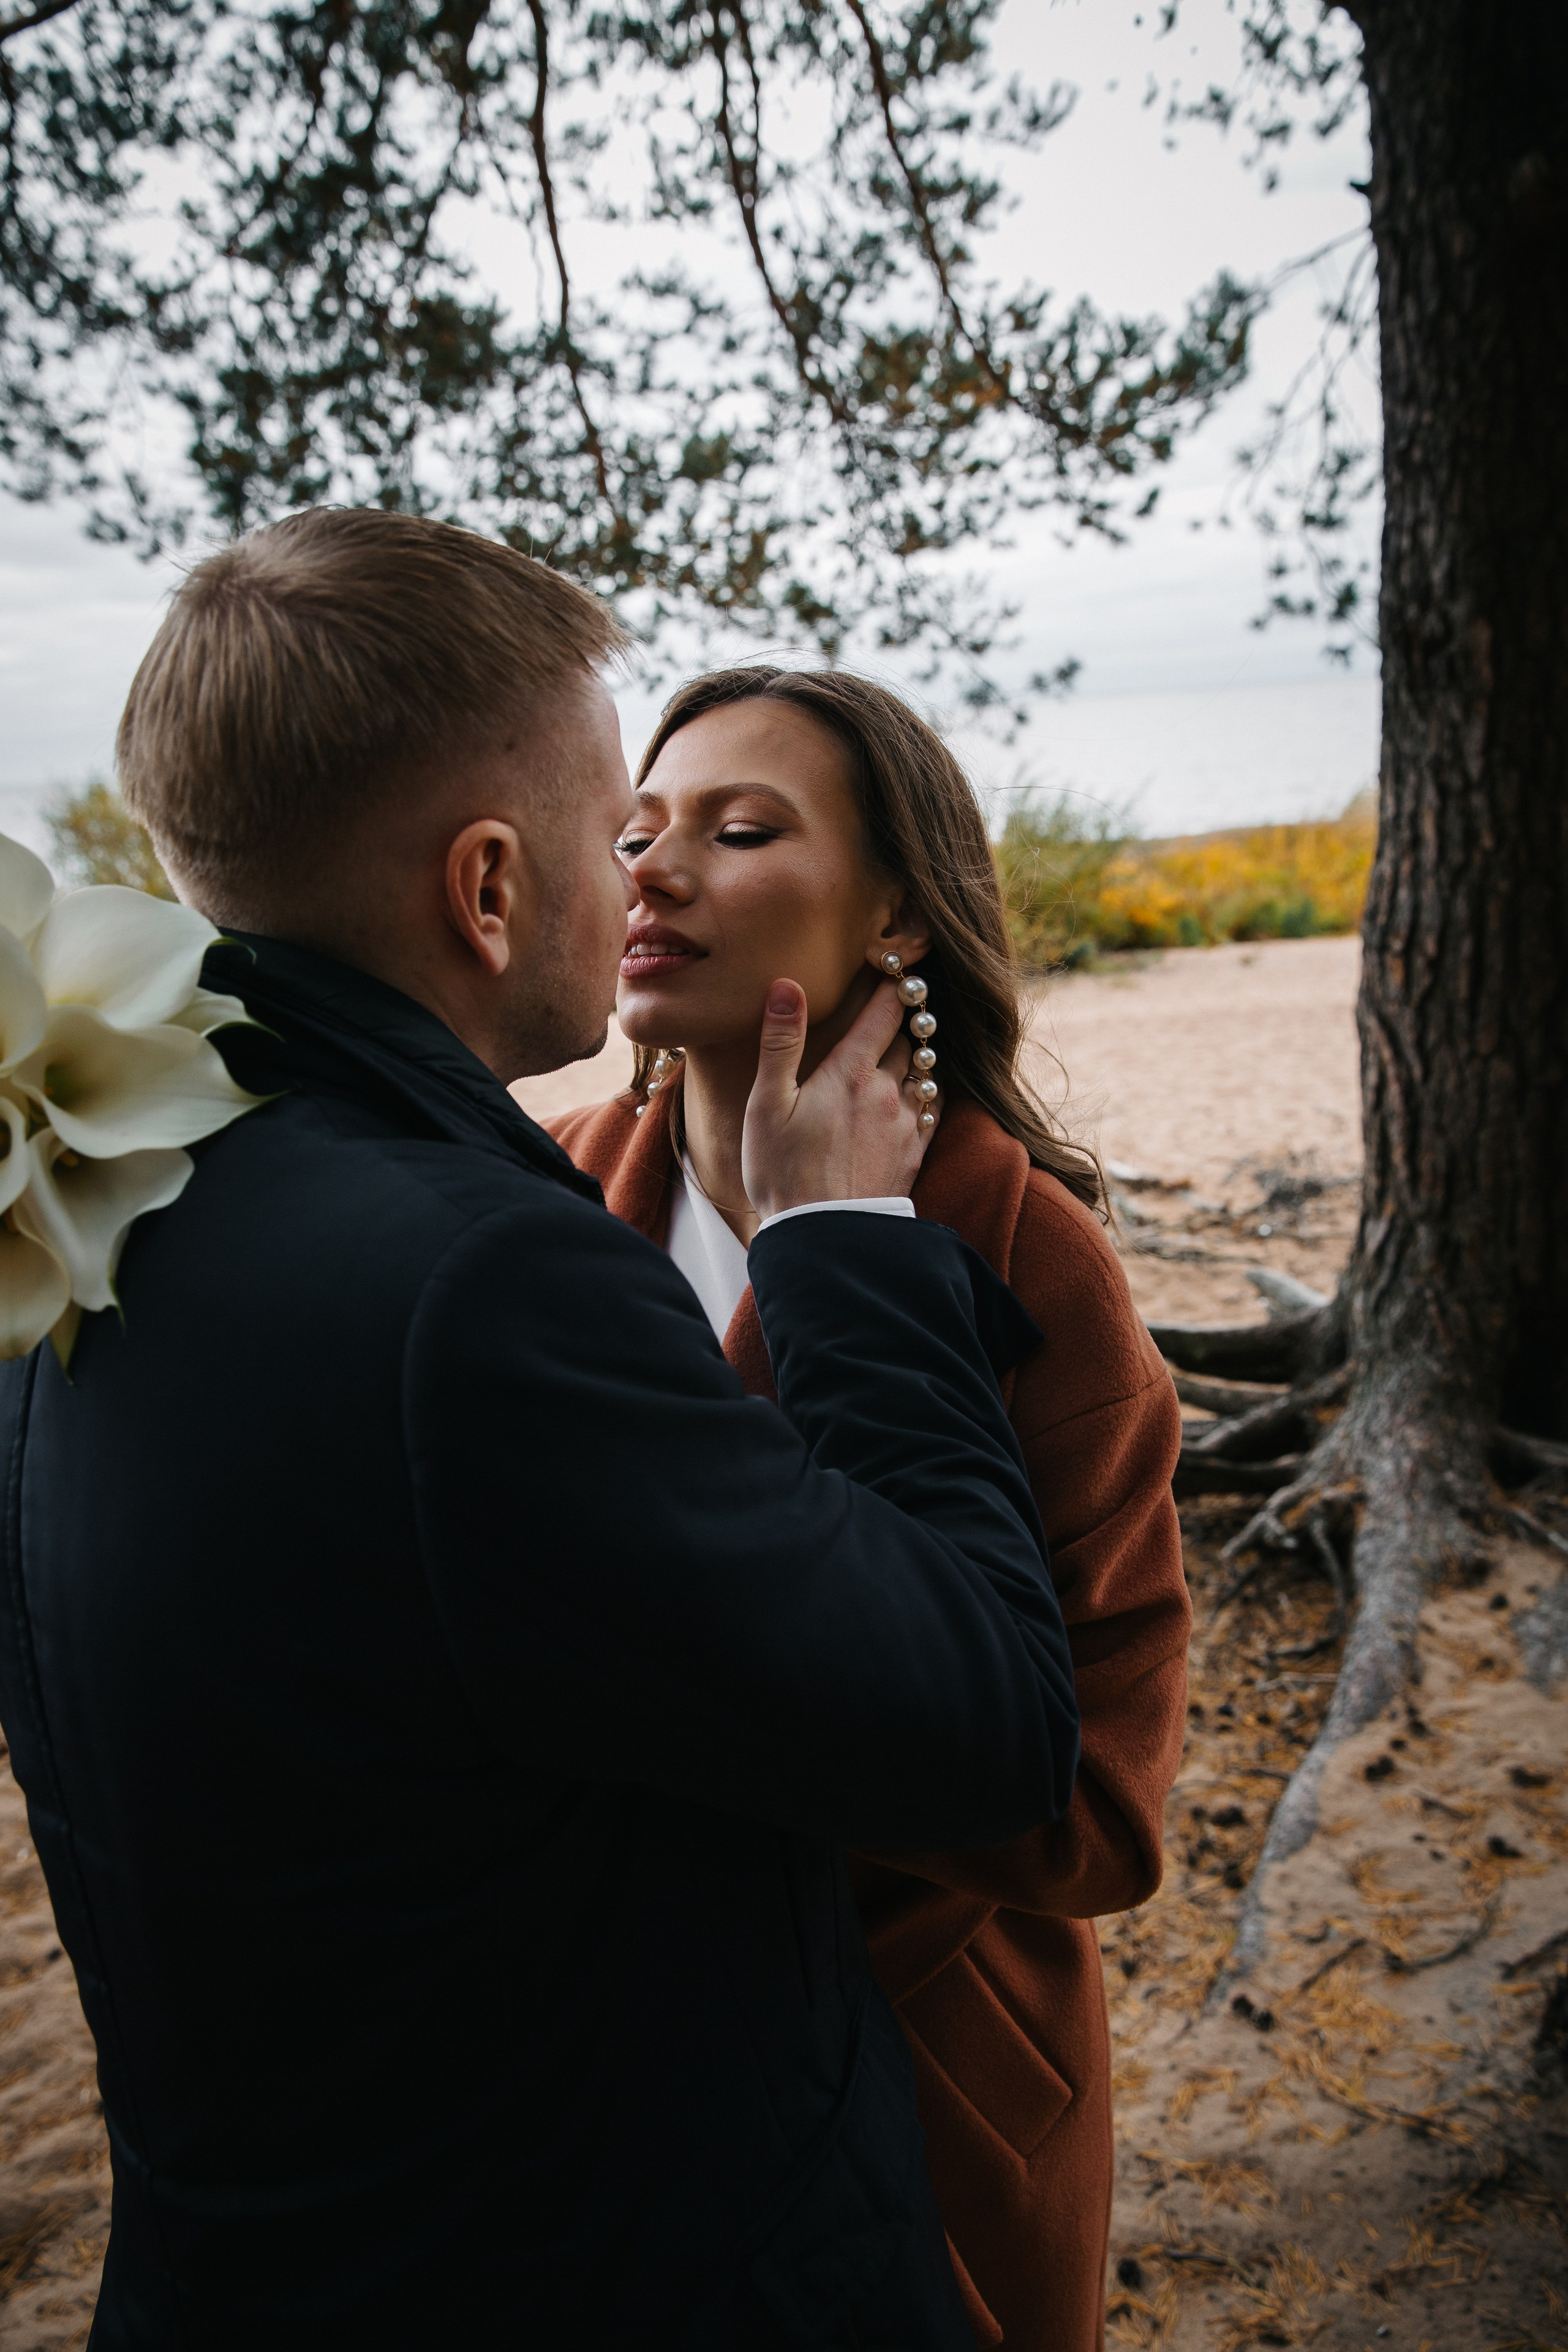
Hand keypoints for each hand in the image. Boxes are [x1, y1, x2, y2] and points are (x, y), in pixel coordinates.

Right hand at [741, 977, 939, 1221]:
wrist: (824, 1239)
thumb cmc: (784, 1172)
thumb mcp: (767, 1105)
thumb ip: (780, 1042)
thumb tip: (787, 985)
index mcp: (851, 1073)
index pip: (884, 1013)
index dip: (892, 985)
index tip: (895, 967)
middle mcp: (888, 1092)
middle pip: (908, 1040)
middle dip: (905, 1019)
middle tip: (901, 1002)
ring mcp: (906, 1123)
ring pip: (924, 1074)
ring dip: (917, 1057)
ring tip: (907, 1048)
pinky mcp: (915, 1153)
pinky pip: (933, 1110)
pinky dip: (926, 1094)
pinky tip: (917, 1096)